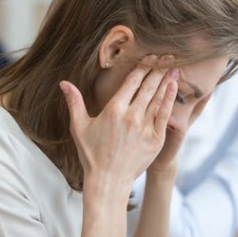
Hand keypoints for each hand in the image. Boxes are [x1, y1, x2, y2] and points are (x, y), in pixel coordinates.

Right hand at [60, 66, 177, 190]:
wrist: (108, 181)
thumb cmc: (92, 155)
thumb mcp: (79, 127)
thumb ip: (74, 102)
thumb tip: (63, 83)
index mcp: (113, 110)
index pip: (132, 81)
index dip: (142, 66)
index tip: (150, 56)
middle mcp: (131, 116)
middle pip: (148, 86)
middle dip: (158, 69)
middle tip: (167, 56)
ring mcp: (145, 128)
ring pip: (158, 98)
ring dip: (166, 80)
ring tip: (174, 67)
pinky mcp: (155, 139)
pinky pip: (164, 114)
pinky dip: (170, 99)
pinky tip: (173, 87)